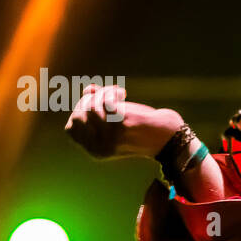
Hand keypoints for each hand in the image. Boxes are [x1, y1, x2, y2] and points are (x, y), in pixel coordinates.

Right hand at [65, 84, 183, 159]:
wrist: (169, 138)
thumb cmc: (142, 129)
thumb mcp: (116, 122)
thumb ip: (100, 108)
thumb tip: (88, 89)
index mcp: (96, 151)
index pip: (71, 128)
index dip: (78, 113)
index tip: (94, 105)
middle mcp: (100, 146)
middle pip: (78, 115)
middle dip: (89, 101)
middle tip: (106, 96)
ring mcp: (109, 136)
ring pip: (90, 106)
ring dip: (102, 94)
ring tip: (116, 93)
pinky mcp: (120, 125)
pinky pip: (103, 101)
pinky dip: (111, 92)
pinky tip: (122, 93)